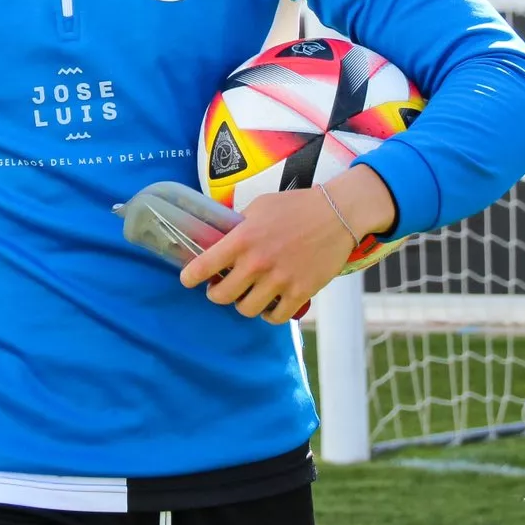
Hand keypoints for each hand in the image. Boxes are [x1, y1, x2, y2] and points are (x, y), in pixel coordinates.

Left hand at [180, 167, 394, 323]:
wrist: (336, 214)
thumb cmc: (295, 207)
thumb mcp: (259, 207)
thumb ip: (239, 226)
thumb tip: (221, 239)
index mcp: (243, 239)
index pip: (204, 266)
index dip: (190, 277)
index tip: (188, 280)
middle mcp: (257, 263)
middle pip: (221, 296)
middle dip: (216, 294)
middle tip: (220, 288)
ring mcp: (279, 280)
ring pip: (246, 310)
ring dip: (243, 304)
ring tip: (247, 295)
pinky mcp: (300, 292)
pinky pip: (275, 317)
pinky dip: (269, 314)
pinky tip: (270, 304)